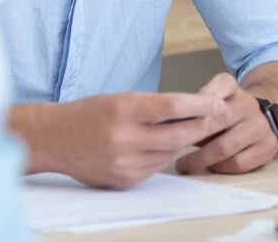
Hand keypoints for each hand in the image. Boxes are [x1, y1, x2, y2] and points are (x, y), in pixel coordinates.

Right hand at [10, 91, 223, 187]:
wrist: (57, 138)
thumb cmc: (90, 113)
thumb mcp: (119, 99)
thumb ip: (150, 107)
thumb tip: (189, 110)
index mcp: (123, 109)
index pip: (170, 106)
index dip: (198, 104)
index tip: (216, 102)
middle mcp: (124, 136)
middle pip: (177, 133)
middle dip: (203, 125)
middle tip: (221, 117)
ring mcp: (124, 161)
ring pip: (169, 152)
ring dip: (185, 141)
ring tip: (198, 129)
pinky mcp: (124, 179)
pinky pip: (155, 167)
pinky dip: (164, 156)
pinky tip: (166, 146)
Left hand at [174, 72, 277, 174]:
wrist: (263, 117)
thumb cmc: (227, 110)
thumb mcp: (212, 97)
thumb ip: (195, 105)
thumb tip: (169, 122)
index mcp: (231, 87)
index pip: (215, 88)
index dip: (197, 102)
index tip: (177, 116)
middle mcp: (248, 104)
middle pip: (218, 120)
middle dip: (192, 136)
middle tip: (171, 148)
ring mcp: (259, 126)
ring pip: (226, 147)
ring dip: (201, 159)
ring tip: (183, 164)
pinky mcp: (267, 147)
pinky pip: (238, 163)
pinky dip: (220, 168)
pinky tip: (208, 167)